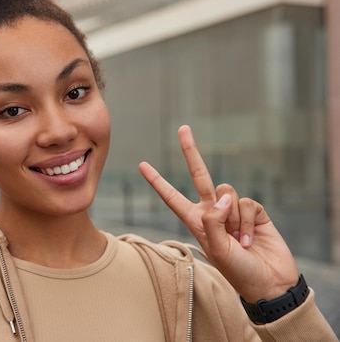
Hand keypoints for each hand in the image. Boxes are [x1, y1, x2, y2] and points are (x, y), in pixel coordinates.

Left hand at [138, 125, 298, 302]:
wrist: (269, 282)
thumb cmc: (239, 272)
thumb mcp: (217, 250)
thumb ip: (213, 222)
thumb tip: (222, 197)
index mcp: (196, 222)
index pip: (172, 197)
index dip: (157, 181)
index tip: (142, 165)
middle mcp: (212, 212)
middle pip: (200, 175)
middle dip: (191, 152)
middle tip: (183, 128)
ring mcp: (232, 210)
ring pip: (227, 192)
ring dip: (234, 218)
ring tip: (239, 241)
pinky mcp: (253, 211)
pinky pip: (245, 202)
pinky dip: (248, 221)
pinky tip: (251, 239)